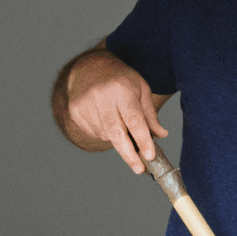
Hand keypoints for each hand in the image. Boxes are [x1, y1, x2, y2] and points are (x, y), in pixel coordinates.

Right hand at [64, 50, 169, 172]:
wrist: (89, 67)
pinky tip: (105, 118)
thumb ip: (150, 114)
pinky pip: (94, 133)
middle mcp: (102, 97)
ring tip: (119, 121)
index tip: (149, 156)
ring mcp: (86, 105)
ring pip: (106, 135)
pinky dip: (104, 133)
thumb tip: (161, 135)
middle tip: (139, 168)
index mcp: (122, 89)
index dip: (142, 140)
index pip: (134, 119)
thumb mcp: (141, 89)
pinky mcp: (75, 111)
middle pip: (116, 133)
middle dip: (129, 154)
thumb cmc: (120, 79)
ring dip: (117, 138)